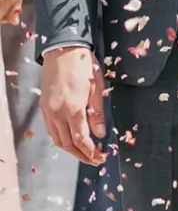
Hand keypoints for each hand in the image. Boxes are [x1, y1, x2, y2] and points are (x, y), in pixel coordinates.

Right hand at [41, 46, 106, 164]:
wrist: (62, 50)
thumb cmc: (84, 66)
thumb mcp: (97, 88)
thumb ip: (98, 113)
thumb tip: (101, 134)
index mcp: (73, 109)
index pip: (82, 139)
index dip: (91, 152)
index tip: (101, 157)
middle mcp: (58, 113)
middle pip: (68, 144)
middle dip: (82, 155)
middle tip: (95, 160)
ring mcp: (49, 111)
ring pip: (57, 139)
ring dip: (71, 150)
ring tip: (84, 154)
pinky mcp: (44, 107)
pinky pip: (51, 130)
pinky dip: (61, 139)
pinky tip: (70, 140)